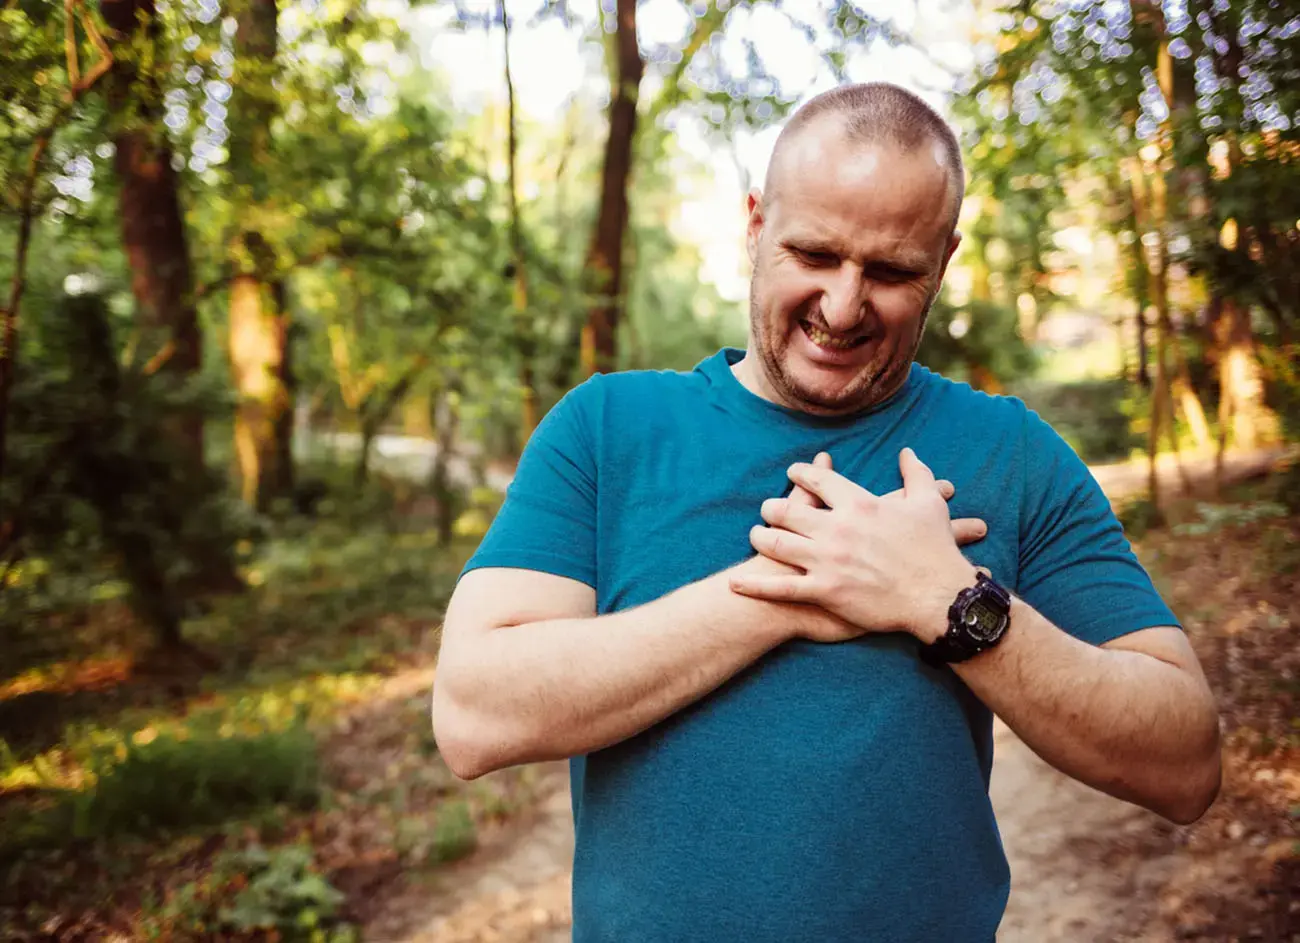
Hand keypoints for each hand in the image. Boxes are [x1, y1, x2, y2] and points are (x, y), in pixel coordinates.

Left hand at [730, 448, 981, 641]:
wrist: (938, 597)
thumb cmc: (934, 550)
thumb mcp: (929, 503)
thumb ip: (916, 473)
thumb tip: (907, 452)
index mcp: (859, 504)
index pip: (818, 480)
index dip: (800, 474)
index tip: (792, 473)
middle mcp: (837, 528)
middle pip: (786, 510)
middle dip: (771, 507)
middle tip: (767, 508)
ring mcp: (828, 561)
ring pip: (777, 543)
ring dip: (760, 537)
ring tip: (755, 534)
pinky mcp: (824, 591)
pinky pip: (780, 588)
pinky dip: (754, 585)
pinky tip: (736, 582)